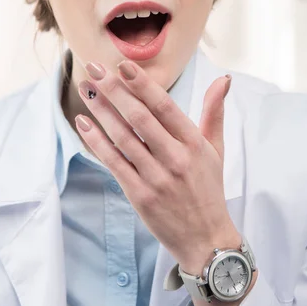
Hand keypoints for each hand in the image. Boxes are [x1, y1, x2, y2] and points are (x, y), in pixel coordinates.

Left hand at [75, 59, 239, 274]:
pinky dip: (97, 142)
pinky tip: (84, 124)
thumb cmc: (209, 188)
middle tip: (95, 68)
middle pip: (139, 117)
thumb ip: (214, 111)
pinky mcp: (139, 195)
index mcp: (194, 143)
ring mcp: (156, 178)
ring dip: (101, 111)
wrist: (206, 240)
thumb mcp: (216, 148)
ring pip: (123, 138)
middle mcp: (175, 158)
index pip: (164, 106)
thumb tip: (222, 79)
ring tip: (86, 90)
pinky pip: (114, 163)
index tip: (123, 64)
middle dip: (114, 90)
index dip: (142, 84)